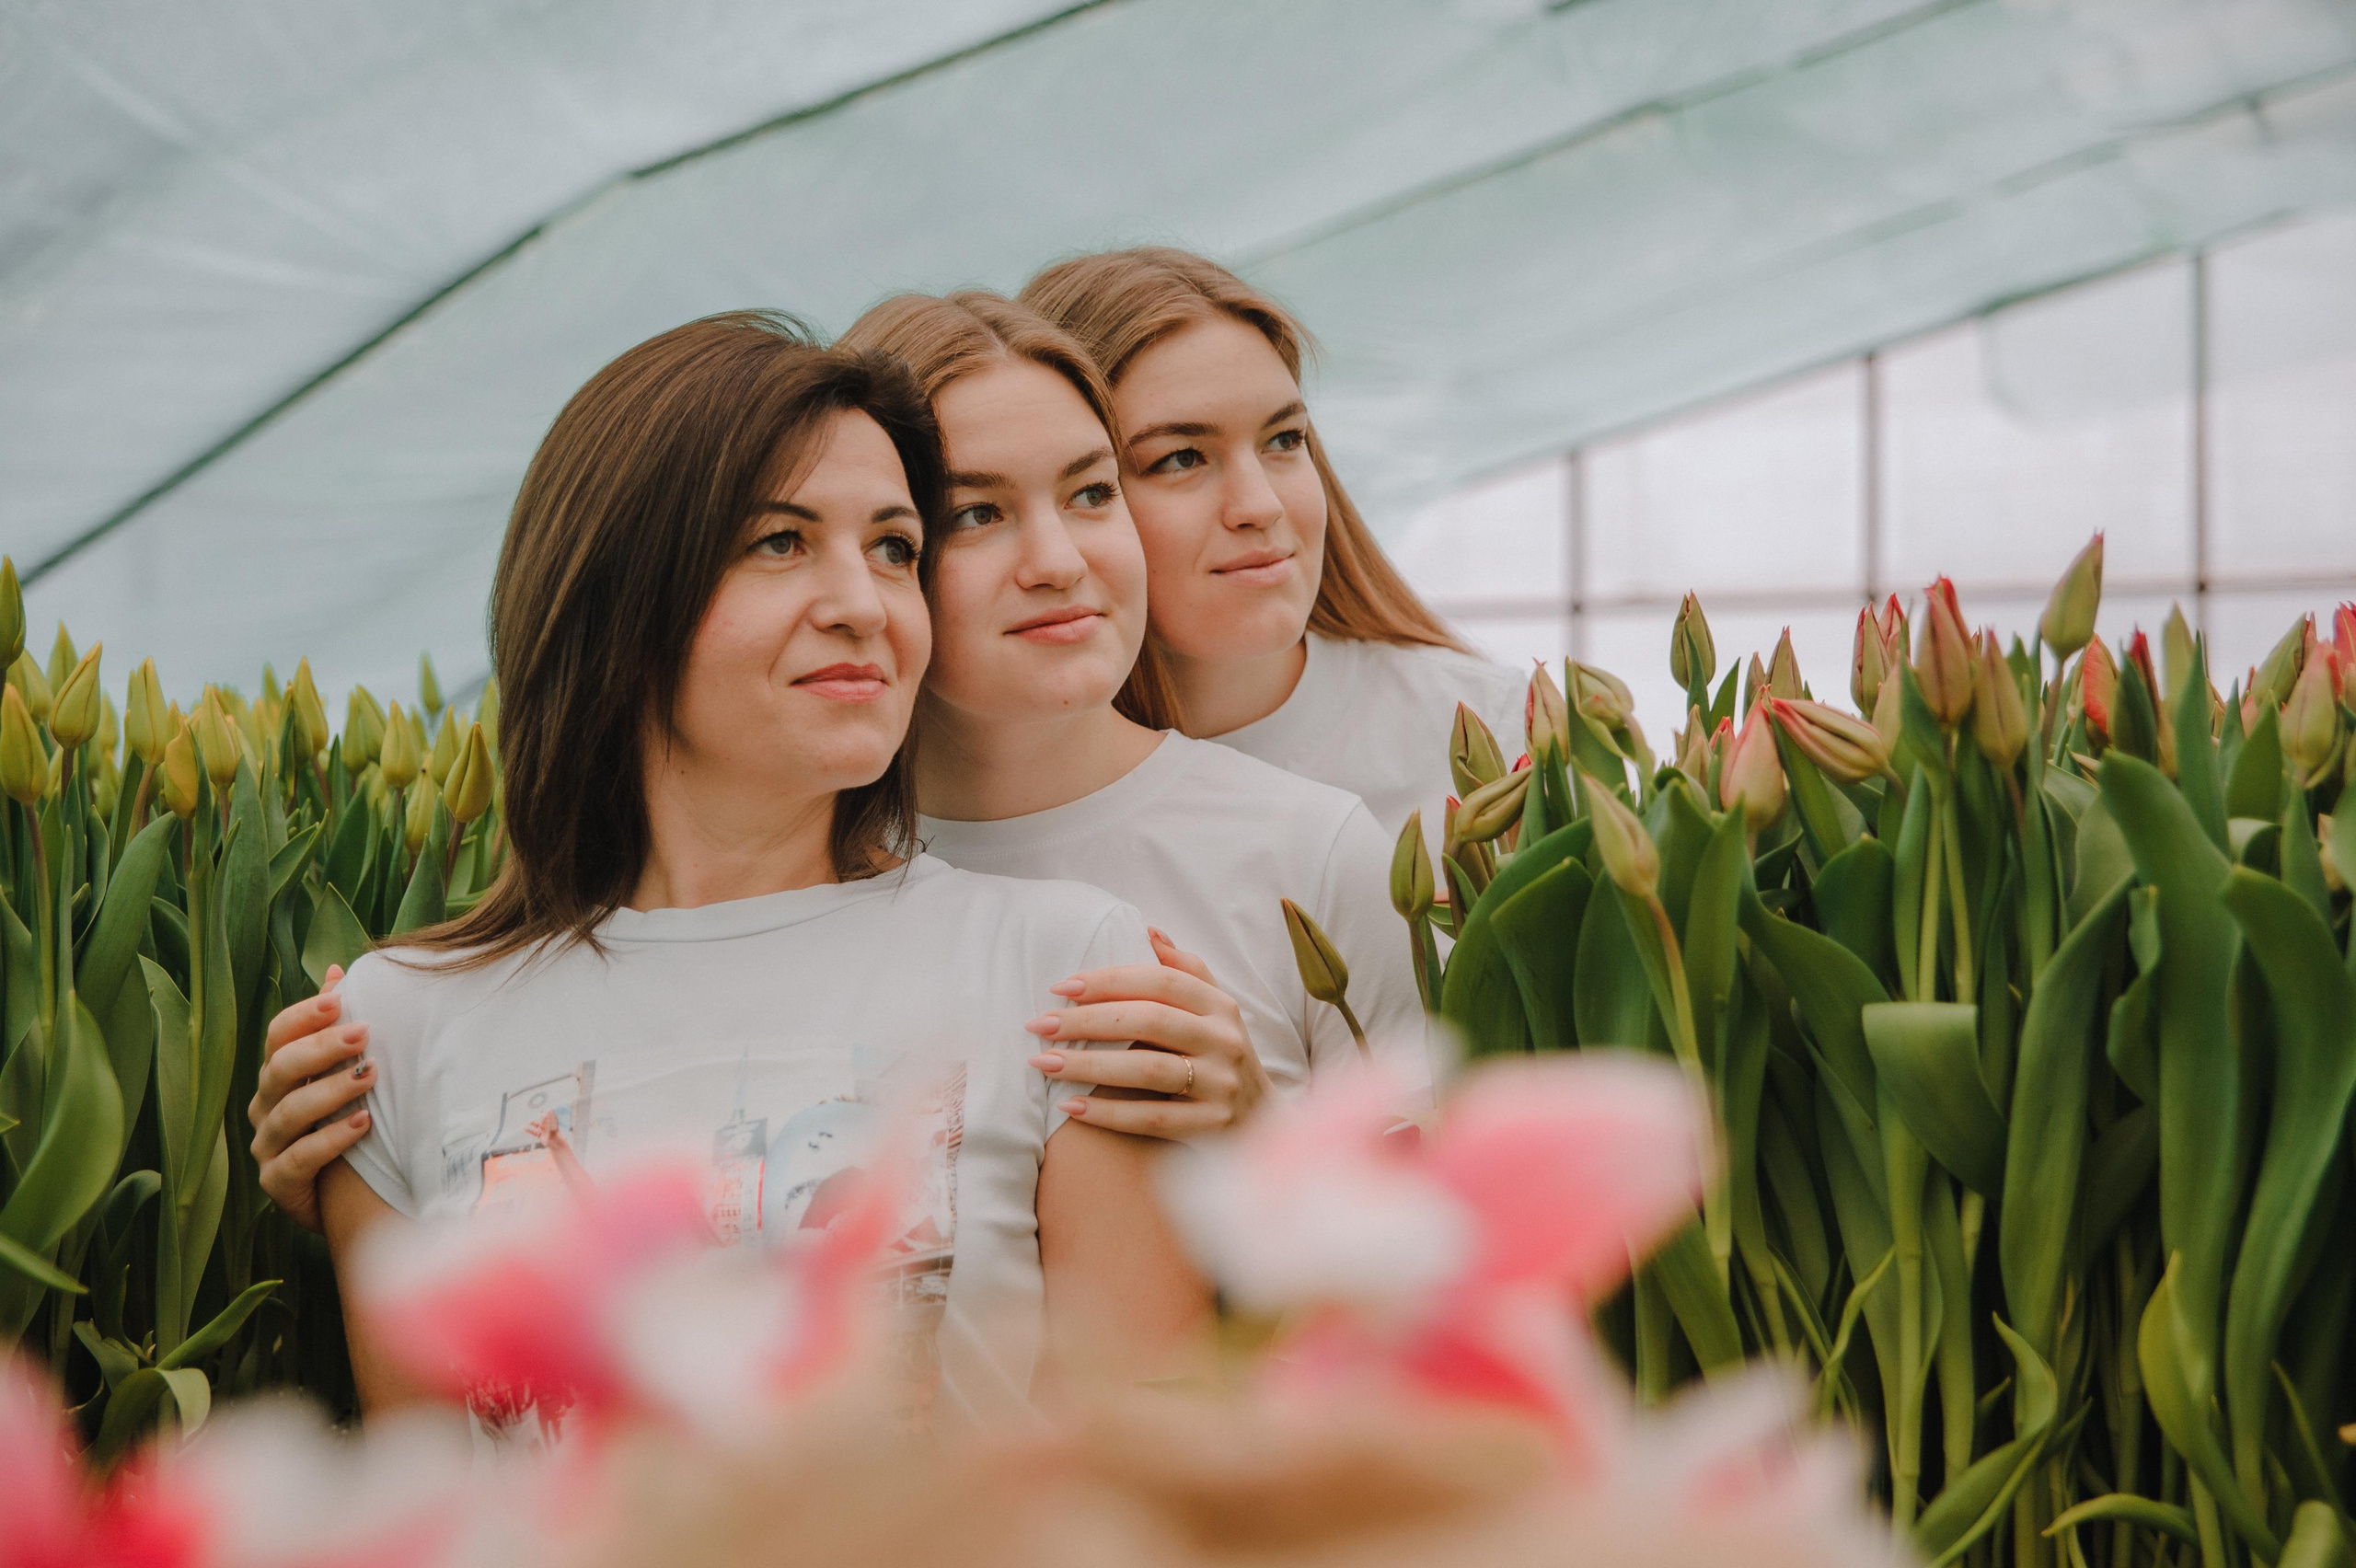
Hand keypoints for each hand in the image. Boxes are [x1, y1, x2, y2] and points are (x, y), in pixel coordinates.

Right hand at [246, 965, 371, 1232]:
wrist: (343, 1198)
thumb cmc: (343, 1122)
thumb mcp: (341, 1074)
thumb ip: (336, 1027)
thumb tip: (336, 970)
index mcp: (278, 1076)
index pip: (278, 1036)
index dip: (304, 1016)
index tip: (340, 1000)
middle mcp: (265, 1107)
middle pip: (280, 1068)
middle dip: (321, 1048)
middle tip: (364, 1033)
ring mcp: (267, 1147)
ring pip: (288, 1113)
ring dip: (330, 1091)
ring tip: (370, 1076)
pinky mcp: (278, 1185)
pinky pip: (298, 1161)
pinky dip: (330, 1140)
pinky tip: (362, 1124)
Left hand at [1026, 929, 1270, 1140]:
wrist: (1262, 1125)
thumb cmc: (1220, 1058)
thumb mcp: (1214, 1012)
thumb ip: (1184, 972)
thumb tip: (1148, 931)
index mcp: (1220, 1005)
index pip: (1160, 981)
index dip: (1109, 980)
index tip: (1060, 987)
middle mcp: (1225, 1040)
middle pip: (1149, 1020)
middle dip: (1088, 1020)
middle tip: (1040, 1024)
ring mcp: (1221, 1084)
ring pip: (1148, 1070)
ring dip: (1089, 1064)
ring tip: (1043, 1062)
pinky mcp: (1211, 1126)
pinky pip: (1152, 1118)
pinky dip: (1108, 1113)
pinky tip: (1071, 1107)